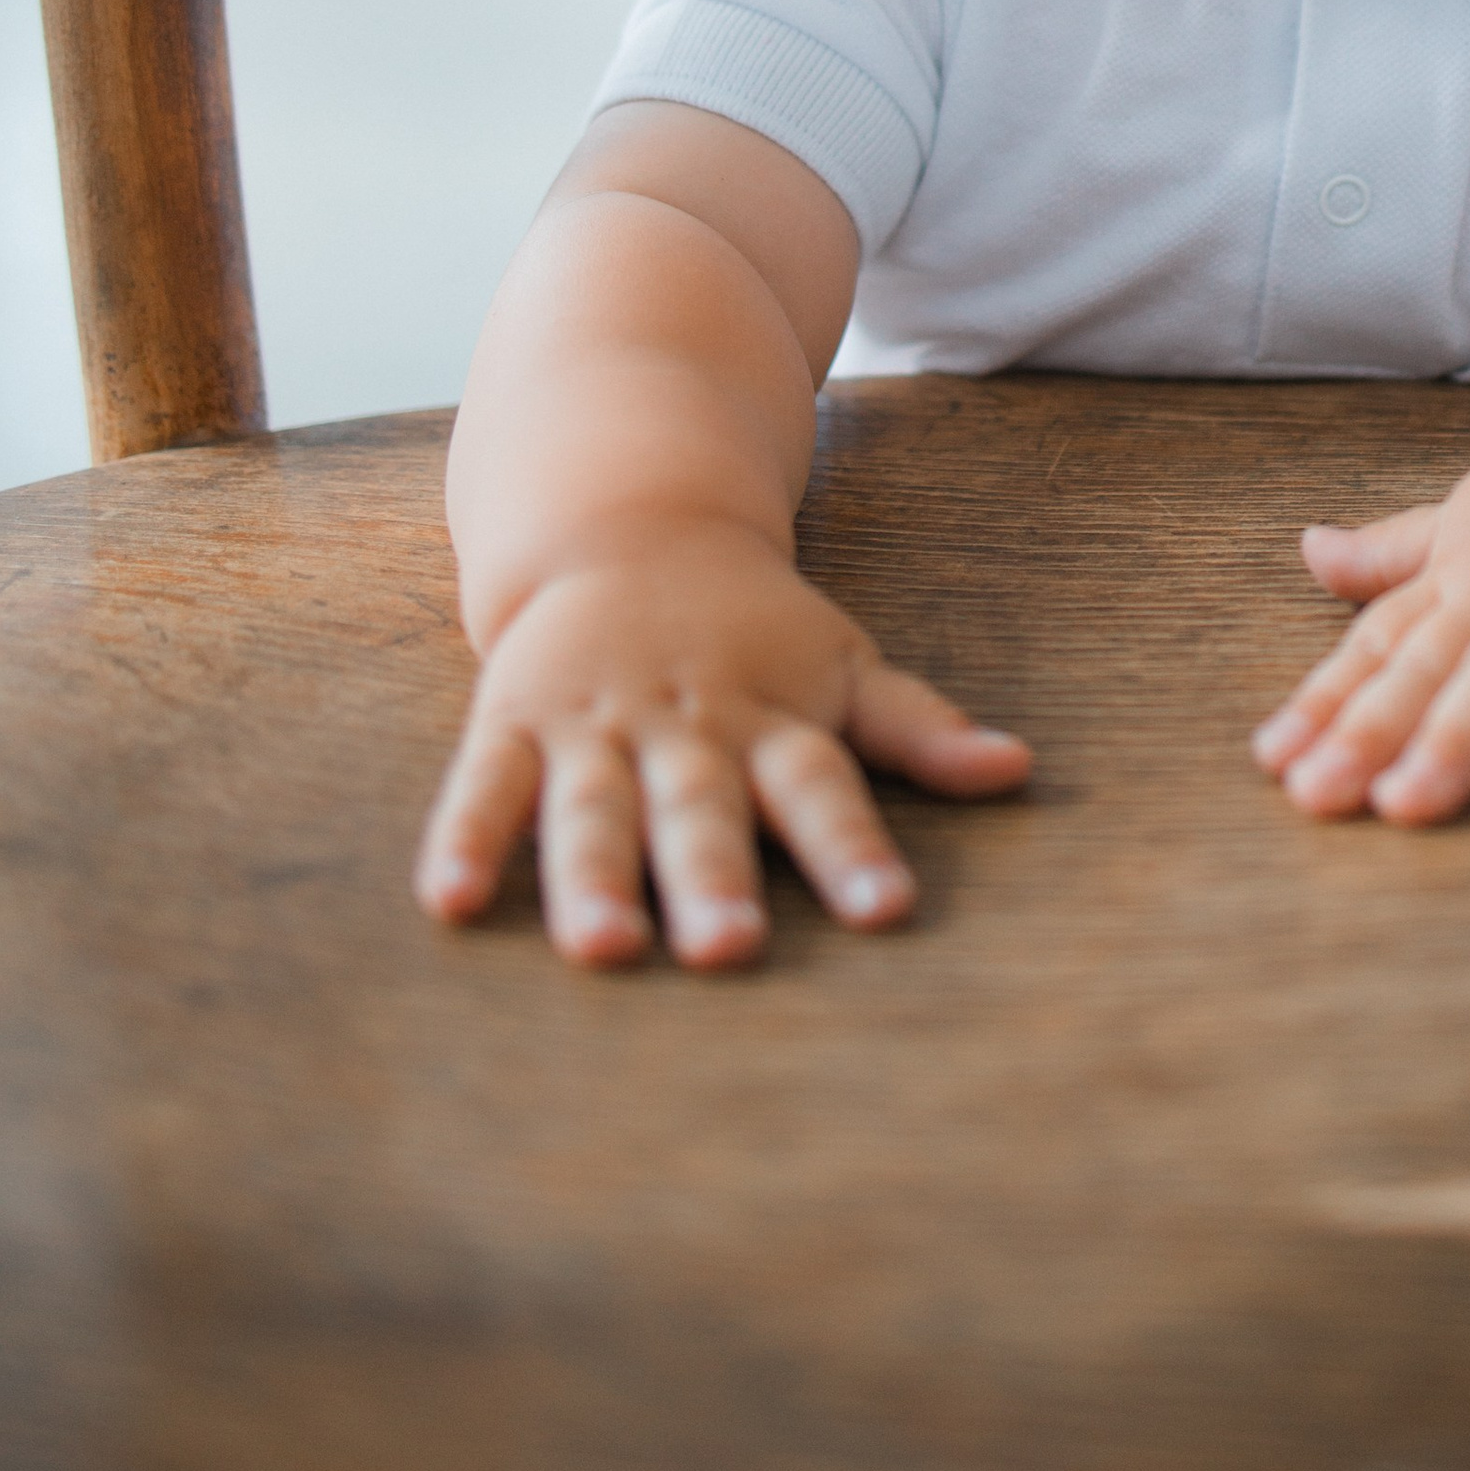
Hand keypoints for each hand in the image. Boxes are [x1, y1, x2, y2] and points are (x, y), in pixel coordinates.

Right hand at [415, 529, 1030, 967]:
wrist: (626, 519)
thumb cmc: (754, 628)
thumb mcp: (842, 666)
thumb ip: (919, 729)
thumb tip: (1019, 772)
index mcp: (769, 719)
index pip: (820, 787)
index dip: (851, 846)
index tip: (886, 909)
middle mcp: (684, 729)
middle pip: (702, 810)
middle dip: (714, 879)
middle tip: (731, 951)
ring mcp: (594, 728)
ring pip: (593, 811)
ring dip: (595, 879)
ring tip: (601, 950)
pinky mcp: (513, 724)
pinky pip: (484, 787)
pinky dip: (465, 840)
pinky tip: (450, 903)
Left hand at [1250, 386, 1469, 824]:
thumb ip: (1396, 551)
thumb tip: (1308, 552)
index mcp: (1464, 568)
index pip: (1381, 642)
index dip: (1327, 702)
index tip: (1273, 760)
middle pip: (1430, 666)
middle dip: (1369, 733)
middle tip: (1315, 798)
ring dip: (1454, 739)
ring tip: (1404, 806)